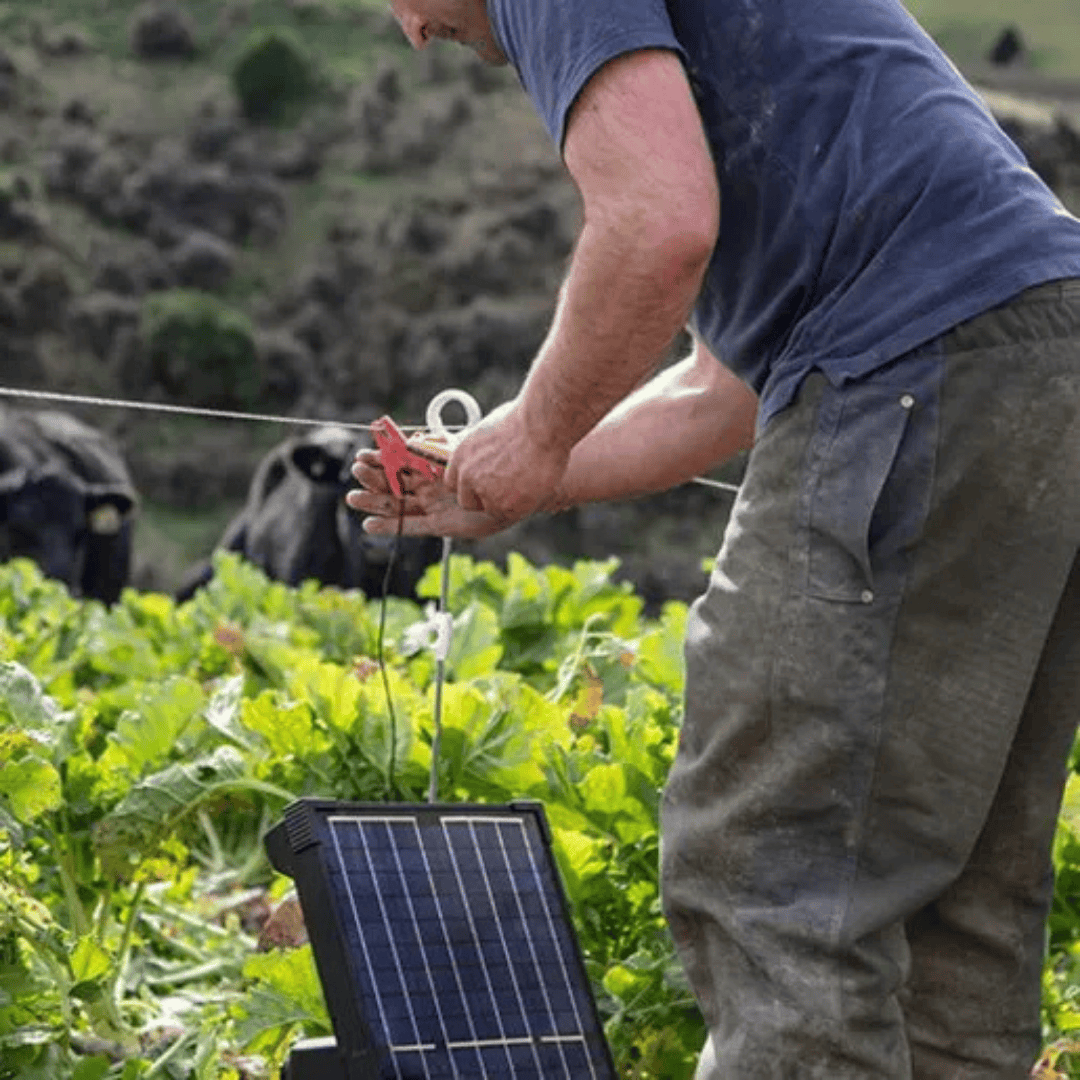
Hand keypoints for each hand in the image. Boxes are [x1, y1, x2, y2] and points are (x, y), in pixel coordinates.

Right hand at [346, 448, 504, 539]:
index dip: (380, 461)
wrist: (510, 485)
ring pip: (397, 505)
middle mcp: (429, 488)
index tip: (360, 456)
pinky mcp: (440, 525)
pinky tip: (369, 525)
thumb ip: (431, 447)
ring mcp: (433, 506)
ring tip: (353, 499)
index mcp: (431, 467)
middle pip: (394, 485)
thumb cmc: (486, 463)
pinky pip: (411, 526)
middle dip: (373, 480)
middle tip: (355, 473)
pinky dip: (390, 526)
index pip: (399, 464)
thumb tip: (408, 439)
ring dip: (374, 503)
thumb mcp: (454, 450)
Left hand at [444, 398, 569, 523]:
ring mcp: (484, 493)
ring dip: (506, 502)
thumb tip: (486, 457)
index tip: (485, 483)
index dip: (470, 485)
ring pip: (491, 509)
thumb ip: (481, 451)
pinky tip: (534, 487)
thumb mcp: (489, 431)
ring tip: (527, 482)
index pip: (453, 483)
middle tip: (507, 489)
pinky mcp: (503, 506)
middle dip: (484, 499)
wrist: (541, 428)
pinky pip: (511, 514)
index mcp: (460, 456)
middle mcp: (467, 477)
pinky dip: (522, 505)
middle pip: (466, 502)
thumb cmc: (523, 422)